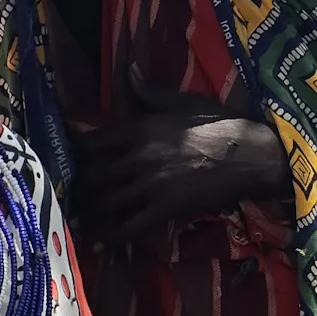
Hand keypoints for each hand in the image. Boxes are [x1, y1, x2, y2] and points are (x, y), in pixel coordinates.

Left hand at [74, 70, 286, 243]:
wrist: (250, 154)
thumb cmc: (219, 124)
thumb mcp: (183, 102)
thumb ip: (150, 92)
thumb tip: (128, 71)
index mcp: (138, 129)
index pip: (90, 143)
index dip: (74, 153)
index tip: (66, 159)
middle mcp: (137, 158)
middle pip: (92, 176)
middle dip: (79, 185)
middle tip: (71, 192)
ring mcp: (150, 186)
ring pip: (105, 203)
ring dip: (91, 211)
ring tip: (79, 216)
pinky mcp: (165, 210)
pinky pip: (130, 228)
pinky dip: (112, 238)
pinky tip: (99, 245)